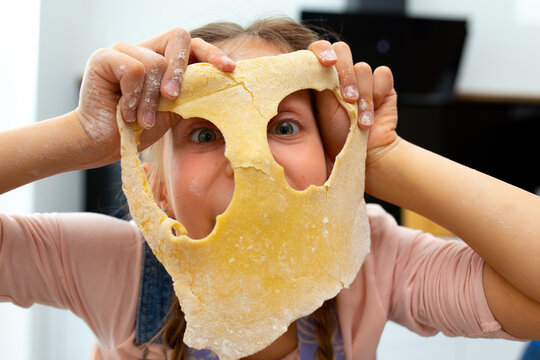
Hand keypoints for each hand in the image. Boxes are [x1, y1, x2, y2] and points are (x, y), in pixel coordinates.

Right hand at [75, 28, 235, 166]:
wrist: (103, 144)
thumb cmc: (138, 129)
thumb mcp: (173, 111)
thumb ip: (190, 93)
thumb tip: (219, 84)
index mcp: (164, 60)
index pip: (193, 46)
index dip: (212, 54)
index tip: (230, 69)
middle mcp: (145, 50)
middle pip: (179, 38)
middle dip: (180, 70)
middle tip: (171, 98)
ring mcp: (124, 50)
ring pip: (155, 62)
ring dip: (150, 99)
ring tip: (141, 119)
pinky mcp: (104, 57)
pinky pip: (134, 70)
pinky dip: (133, 96)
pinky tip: (125, 112)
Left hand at [308, 41, 397, 165]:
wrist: (366, 153)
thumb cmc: (337, 137)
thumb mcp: (321, 111)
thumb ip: (318, 84)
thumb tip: (312, 62)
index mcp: (320, 76)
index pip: (318, 49)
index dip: (322, 50)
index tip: (327, 63)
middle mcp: (341, 74)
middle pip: (342, 50)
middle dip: (346, 75)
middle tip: (348, 99)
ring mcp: (361, 78)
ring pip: (362, 68)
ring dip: (363, 97)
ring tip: (361, 121)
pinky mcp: (382, 84)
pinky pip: (382, 74)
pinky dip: (379, 94)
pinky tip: (372, 116)